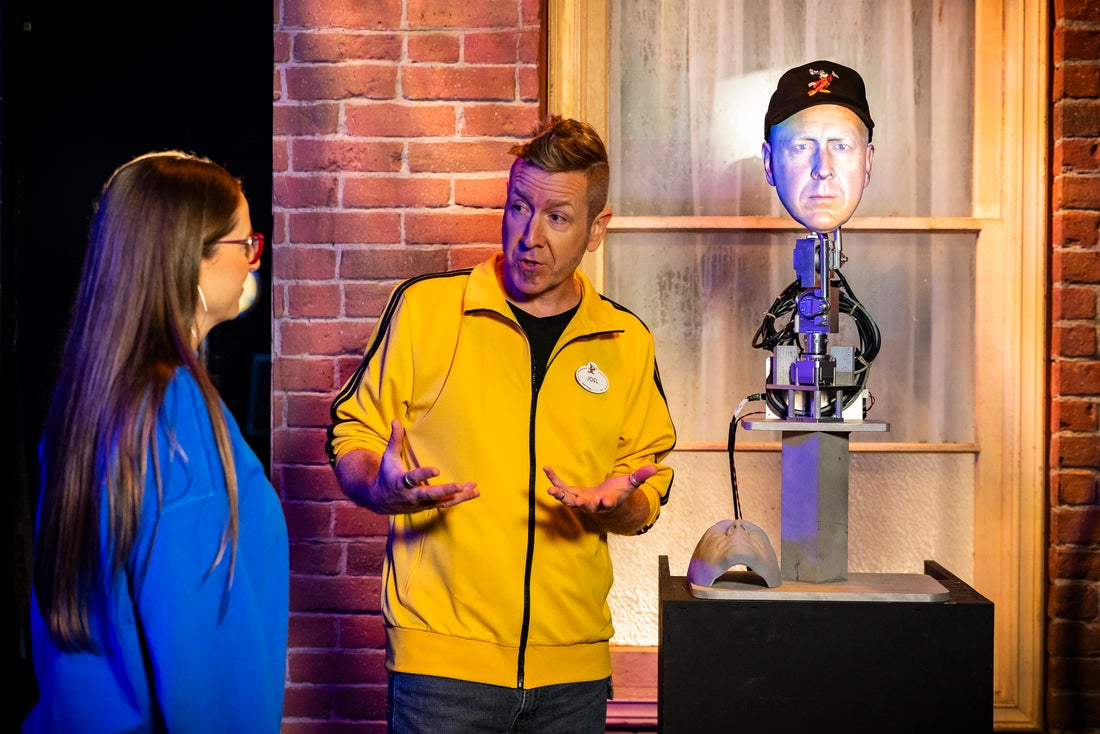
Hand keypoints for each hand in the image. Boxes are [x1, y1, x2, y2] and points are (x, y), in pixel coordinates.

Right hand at [375, 420, 479, 513]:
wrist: (381, 501)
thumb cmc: (387, 475)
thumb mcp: (388, 458)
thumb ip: (395, 440)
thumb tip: (395, 420)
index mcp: (402, 482)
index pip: (413, 478)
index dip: (424, 475)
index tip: (437, 470)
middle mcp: (412, 494)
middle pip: (431, 494)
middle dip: (445, 490)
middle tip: (459, 485)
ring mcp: (422, 503)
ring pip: (442, 502)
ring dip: (459, 496)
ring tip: (475, 489)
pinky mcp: (428, 506)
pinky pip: (445, 504)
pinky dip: (459, 499)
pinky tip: (472, 492)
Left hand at [543, 464, 657, 513]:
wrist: (606, 504)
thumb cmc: (619, 493)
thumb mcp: (631, 484)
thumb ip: (640, 476)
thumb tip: (655, 467)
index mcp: (608, 502)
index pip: (609, 504)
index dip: (607, 503)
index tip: (606, 501)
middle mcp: (593, 505)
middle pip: (585, 505)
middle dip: (579, 503)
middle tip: (573, 501)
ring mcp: (581, 501)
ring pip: (569, 499)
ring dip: (560, 494)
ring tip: (551, 489)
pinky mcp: (573, 494)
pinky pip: (562, 487)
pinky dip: (554, 480)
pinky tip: (546, 469)